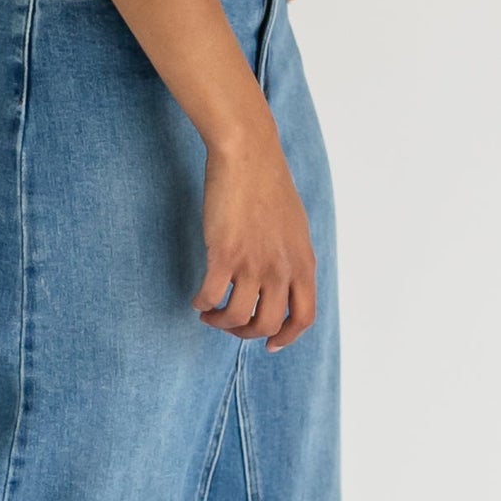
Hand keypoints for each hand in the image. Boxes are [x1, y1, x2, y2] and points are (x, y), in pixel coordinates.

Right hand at [193, 131, 317, 351]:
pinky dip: (201, 304)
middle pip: (268, 325)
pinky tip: (197, 299)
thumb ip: (293, 259)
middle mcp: (282, 269)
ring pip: (238, 317)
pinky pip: (210, 295)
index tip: (269, 344)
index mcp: (303, 264)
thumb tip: (285, 282)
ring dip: (220, 323)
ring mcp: (254, 264)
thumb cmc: (269, 186)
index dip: (286, 338)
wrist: (249, 156)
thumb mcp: (295, 229)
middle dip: (246, 333)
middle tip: (229, 325)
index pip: (303, 318)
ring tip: (209, 314)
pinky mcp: (225, 254)